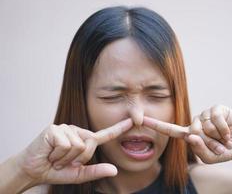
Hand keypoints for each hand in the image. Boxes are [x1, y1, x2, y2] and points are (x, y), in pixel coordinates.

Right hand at [16, 118, 132, 185]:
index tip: (132, 122)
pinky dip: (58, 155)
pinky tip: (50, 154)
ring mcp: (65, 128)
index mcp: (83, 140)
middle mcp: (76, 131)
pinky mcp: (54, 129)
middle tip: (63, 162)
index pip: (104, 135)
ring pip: (78, 145)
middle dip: (78, 159)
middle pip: (91, 144)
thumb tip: (115, 170)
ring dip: (66, 159)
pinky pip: (66, 144)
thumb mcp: (78, 174)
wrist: (32, 171)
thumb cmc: (55, 171)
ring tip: (55, 158)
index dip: (119, 129)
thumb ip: (95, 171)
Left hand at [143, 105, 231, 163]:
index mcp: (190, 134)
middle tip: (218, 145)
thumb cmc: (224, 151)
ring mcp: (205, 114)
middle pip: (192, 131)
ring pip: (205, 126)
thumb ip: (199, 150)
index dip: (155, 125)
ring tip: (224, 138)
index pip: (170, 130)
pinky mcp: (216, 108)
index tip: (141, 120)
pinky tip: (228, 132)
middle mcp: (195, 122)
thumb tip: (190, 135)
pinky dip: (223, 129)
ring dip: (217, 136)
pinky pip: (215, 118)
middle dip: (208, 142)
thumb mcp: (210, 157)